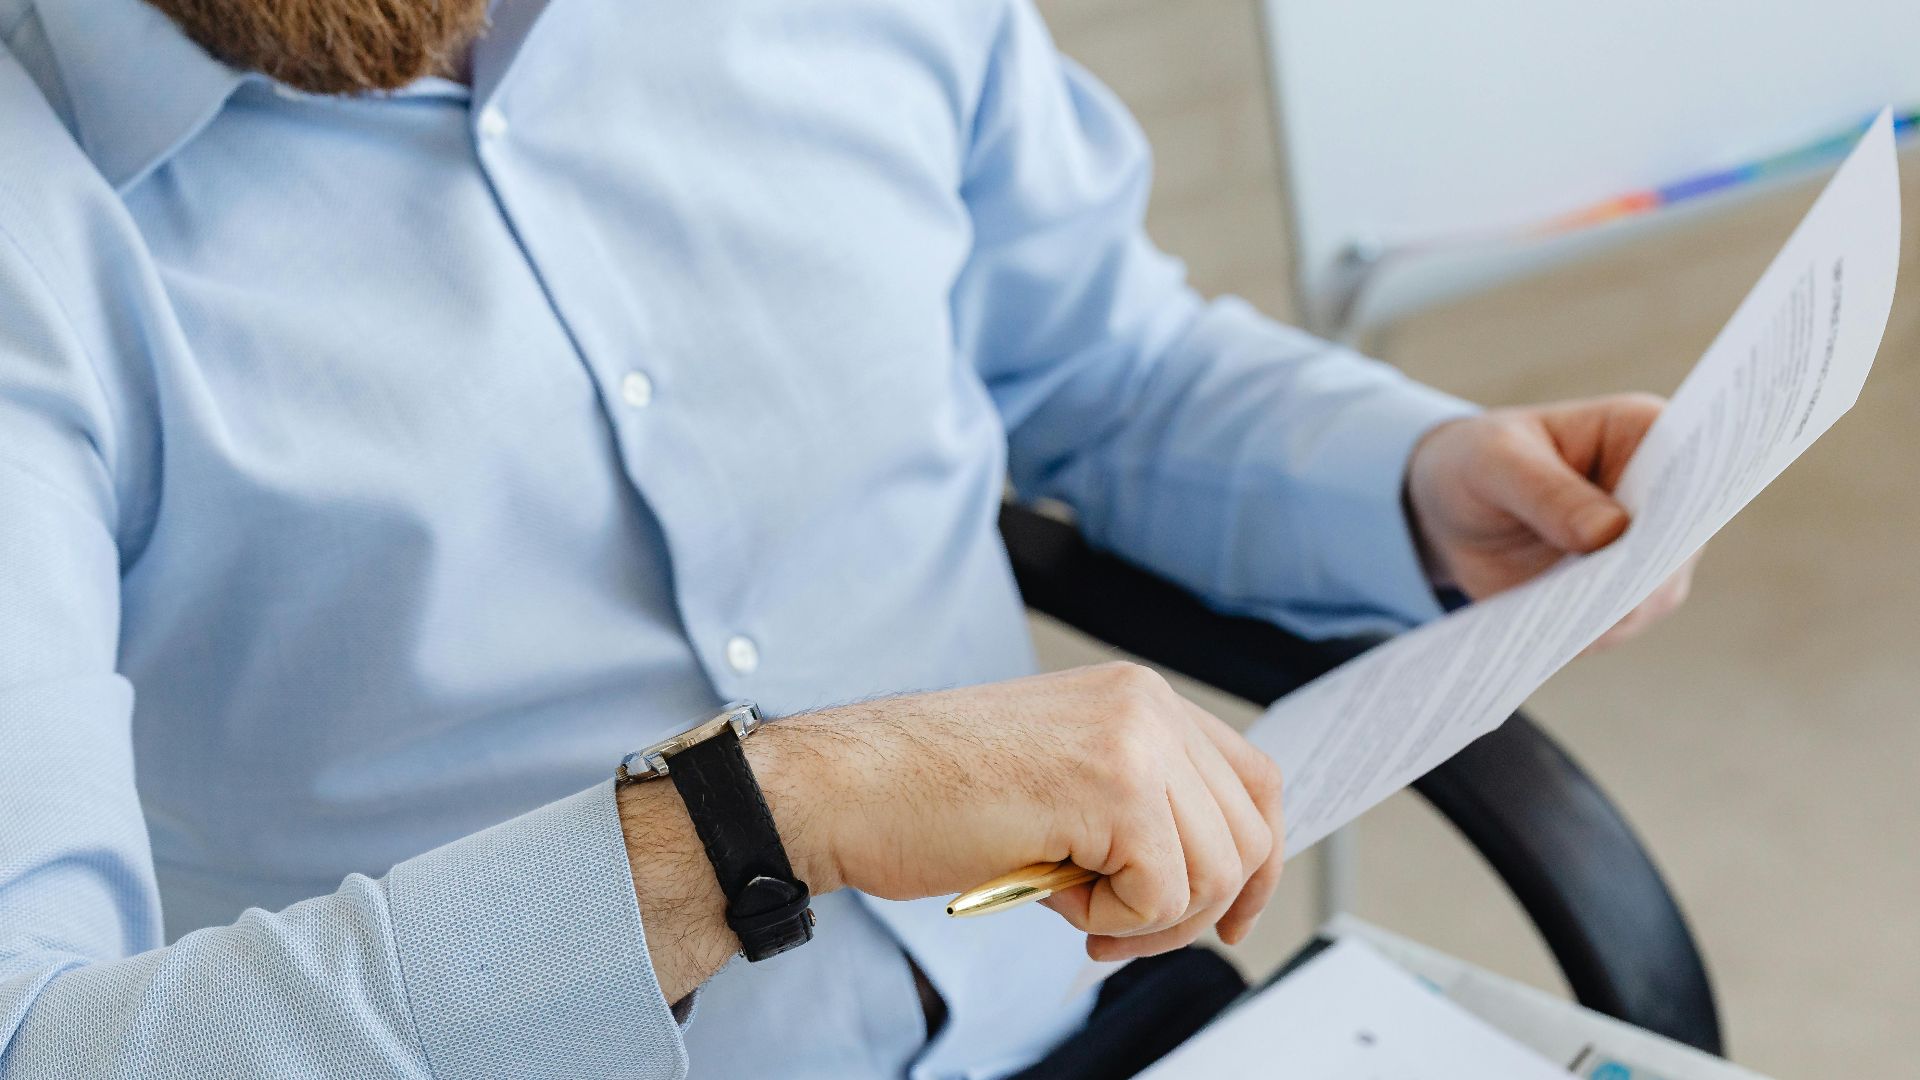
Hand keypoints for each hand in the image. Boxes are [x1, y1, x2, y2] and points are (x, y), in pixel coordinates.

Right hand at [617, 664, 1282, 999]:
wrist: (845, 788)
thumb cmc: (925, 792)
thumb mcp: (1060, 777)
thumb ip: (1136, 800)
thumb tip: (1207, 870)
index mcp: (1138, 696)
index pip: (1253, 780)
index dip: (1253, 860)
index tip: (1229, 914)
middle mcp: (1146, 705)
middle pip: (1249, 834)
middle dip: (1195, 909)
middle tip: (1119, 929)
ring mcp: (1135, 741)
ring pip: (1215, 872)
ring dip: (1146, 918)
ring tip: (1073, 904)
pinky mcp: (1116, 789)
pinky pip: (1165, 896)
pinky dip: (1113, 921)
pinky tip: (1053, 894)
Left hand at [1406, 393, 1695, 649]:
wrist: (1454, 510)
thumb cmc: (1482, 462)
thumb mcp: (1496, 462)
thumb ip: (1547, 491)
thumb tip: (1610, 533)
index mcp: (1644, 433)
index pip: (1687, 466)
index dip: (1682, 501)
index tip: (1657, 532)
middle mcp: (1663, 496)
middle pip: (1680, 541)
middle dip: (1646, 571)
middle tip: (1608, 595)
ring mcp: (1649, 552)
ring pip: (1654, 593)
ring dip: (1616, 611)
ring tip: (1571, 621)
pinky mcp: (1620, 596)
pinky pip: (1615, 623)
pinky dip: (1588, 632)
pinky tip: (1555, 636)